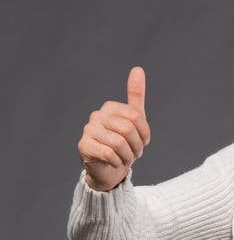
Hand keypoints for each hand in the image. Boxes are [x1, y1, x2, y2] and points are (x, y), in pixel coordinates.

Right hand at [77, 66, 150, 190]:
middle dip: (137, 147)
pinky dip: (117, 162)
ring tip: (125, 158)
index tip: (142, 142)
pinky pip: (109, 154)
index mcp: (109, 107)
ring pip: (119, 143)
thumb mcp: (134, 121)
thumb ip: (135, 96)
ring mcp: (88, 130)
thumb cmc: (124, 145)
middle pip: (128, 130)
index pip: (136, 117)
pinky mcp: (83, 146)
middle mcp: (96, 115)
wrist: (110, 170)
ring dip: (128, 156)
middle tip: (134, 154)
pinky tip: (114, 163)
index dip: (144, 134)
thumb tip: (137, 69)